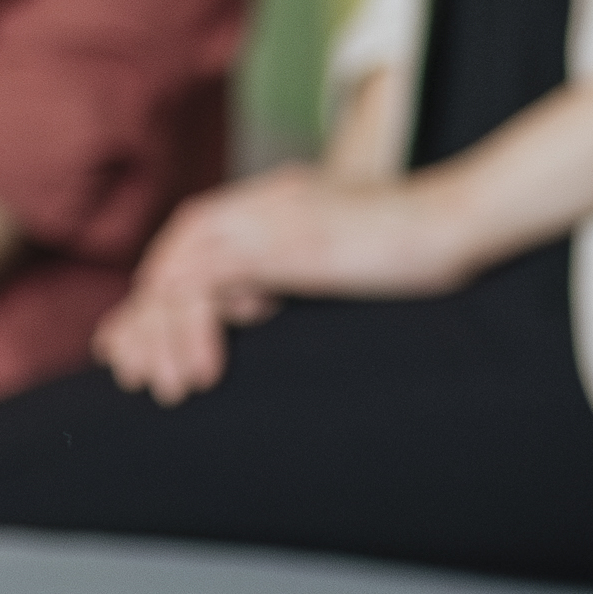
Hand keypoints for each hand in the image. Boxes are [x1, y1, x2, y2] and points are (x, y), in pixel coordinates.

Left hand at [96, 166, 484, 401]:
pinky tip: (205, 372)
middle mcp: (256, 204)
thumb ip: (290, 271)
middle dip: (144, 323)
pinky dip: (191, 332)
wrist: (455, 221)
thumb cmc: (415, 251)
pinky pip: (203, 286)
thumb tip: (249, 305)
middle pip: (169, 257)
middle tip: (137, 378)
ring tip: (173, 390)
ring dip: (162, 337)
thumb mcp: (336, 259)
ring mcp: (264, 220)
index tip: (138, 350)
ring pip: (174, 274)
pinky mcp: (277, 245)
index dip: (157, 299)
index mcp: (269, 203)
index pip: (188, 244)